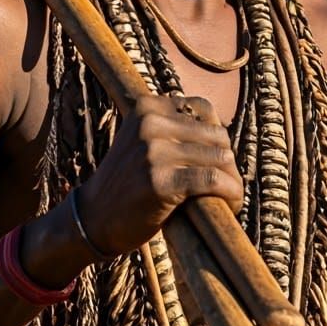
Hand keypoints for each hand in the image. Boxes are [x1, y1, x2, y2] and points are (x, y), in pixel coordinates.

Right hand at [76, 94, 243, 256]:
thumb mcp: (143, 141)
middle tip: (226, 184)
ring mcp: (154, 151)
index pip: (205, 109)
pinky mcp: (160, 181)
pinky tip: (231, 205)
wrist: (94, 218)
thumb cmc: (128, 181)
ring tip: (230, 196)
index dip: (216, 136)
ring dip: (232, 180)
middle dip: (227, 161)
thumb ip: (173, 128)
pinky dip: (230, 193)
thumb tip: (223, 131)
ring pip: (220, 158)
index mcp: (147, 107)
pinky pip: (212, 180)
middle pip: (216, 135)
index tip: (215, 160)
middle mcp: (150, 123)